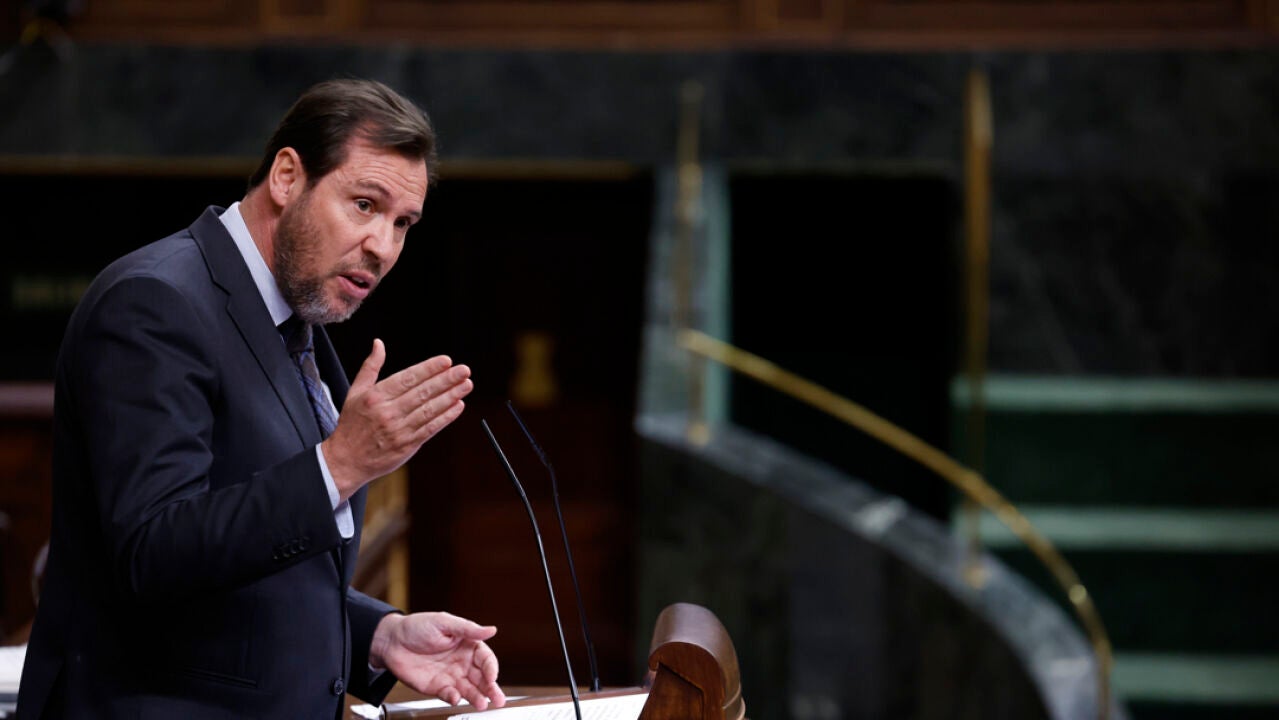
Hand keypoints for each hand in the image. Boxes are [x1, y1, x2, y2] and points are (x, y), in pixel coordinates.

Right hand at [322, 340, 472, 499]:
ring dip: (451, 396)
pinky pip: (431, 429)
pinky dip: (446, 417)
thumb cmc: (352, 424)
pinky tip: (458, 406)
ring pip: (430, 410)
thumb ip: (370, 367)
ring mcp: (399, 430)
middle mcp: (388, 413)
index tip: (446, 361)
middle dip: (446, 380)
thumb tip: (378, 343)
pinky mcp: (407, 446)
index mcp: (375, 397)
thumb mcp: (355, 392)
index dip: (429, 369)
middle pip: (422, 393)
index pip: (408, 378)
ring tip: (466, 385)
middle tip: (464, 370)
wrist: (347, 460)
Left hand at [370, 612, 506, 709]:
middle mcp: (462, 662)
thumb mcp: (444, 622)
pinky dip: (454, 698)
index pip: (486, 659)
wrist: (391, 641)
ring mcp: (451, 676)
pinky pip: (449, 695)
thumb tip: (491, 630)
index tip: (492, 676)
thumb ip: (468, 629)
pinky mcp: (437, 687)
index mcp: (467, 645)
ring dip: (477, 697)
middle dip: (491, 688)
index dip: (491, 668)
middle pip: (482, 678)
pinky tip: (456, 698)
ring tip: (482, 704)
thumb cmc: (417, 627)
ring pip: (469, 689)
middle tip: (498, 699)